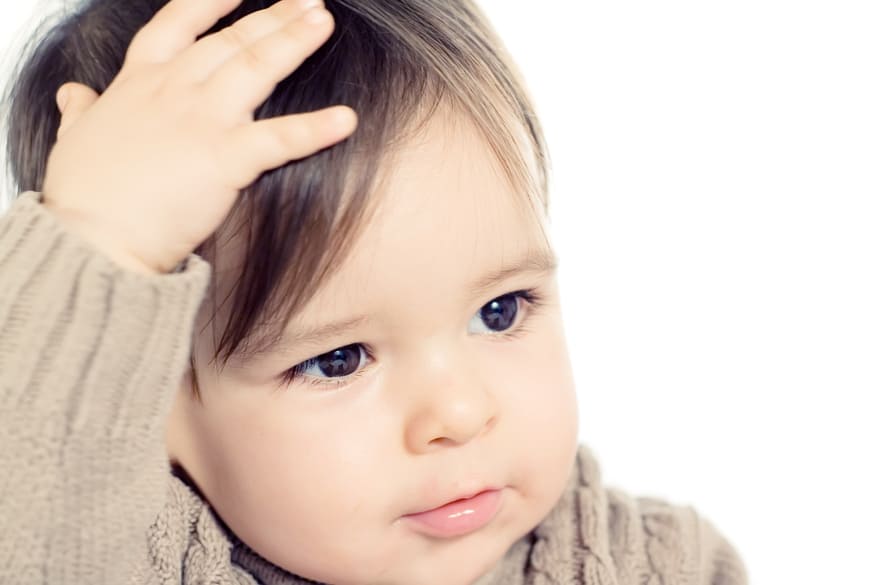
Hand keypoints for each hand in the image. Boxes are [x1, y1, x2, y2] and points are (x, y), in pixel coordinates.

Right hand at [42, 0, 356, 273]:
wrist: (90, 239)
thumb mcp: (75, 140)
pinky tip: (346, 119)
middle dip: (273, 16)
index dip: (211, 3)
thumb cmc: (84, 196)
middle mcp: (173, 91)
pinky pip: (280, 138)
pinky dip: (316, 129)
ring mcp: (201, 121)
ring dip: (294, 42)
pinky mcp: (225, 158)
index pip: (178, 25)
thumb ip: (83, 111)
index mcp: (139, 84)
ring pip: (256, 68)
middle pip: (231, 41)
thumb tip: (75, 93)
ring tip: (323, 21)